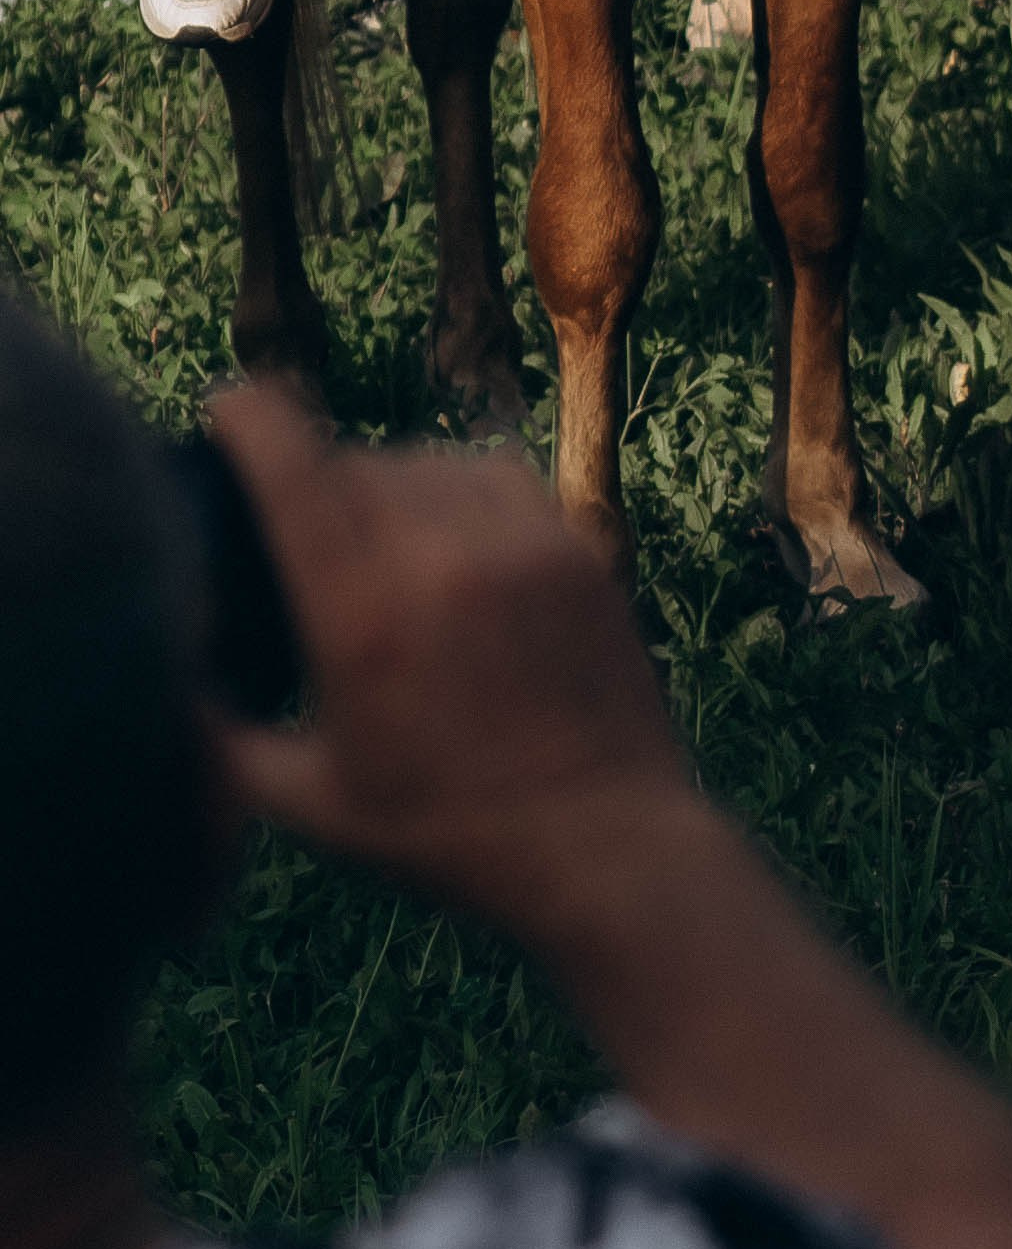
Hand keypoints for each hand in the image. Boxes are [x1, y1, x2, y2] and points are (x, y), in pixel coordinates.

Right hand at [206, 388, 693, 932]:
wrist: (605, 844)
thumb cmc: (449, 836)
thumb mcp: (314, 805)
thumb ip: (225, 746)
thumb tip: (169, 689)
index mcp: (361, 614)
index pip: (292, 465)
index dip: (249, 416)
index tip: (226, 405)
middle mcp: (437, 556)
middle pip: (354, 463)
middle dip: (317, 485)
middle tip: (308, 542)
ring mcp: (517, 542)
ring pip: (427, 461)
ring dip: (390, 486)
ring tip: (385, 550)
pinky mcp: (575, 544)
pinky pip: (497, 473)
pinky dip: (461, 490)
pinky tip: (453, 539)